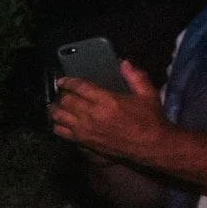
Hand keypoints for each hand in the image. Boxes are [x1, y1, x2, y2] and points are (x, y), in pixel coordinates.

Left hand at [50, 62, 170, 164]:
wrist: (151, 145)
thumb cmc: (150, 119)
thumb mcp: (147, 94)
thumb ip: (135, 76)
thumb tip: (123, 62)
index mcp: (106, 100)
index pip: (79, 87)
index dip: (68, 82)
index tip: (62, 80)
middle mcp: (92, 115)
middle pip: (65, 101)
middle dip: (62, 94)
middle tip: (62, 92)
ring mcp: (85, 130)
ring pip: (58, 116)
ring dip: (55, 109)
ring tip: (57, 105)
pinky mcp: (83, 142)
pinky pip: (61, 132)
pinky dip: (56, 125)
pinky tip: (59, 121)